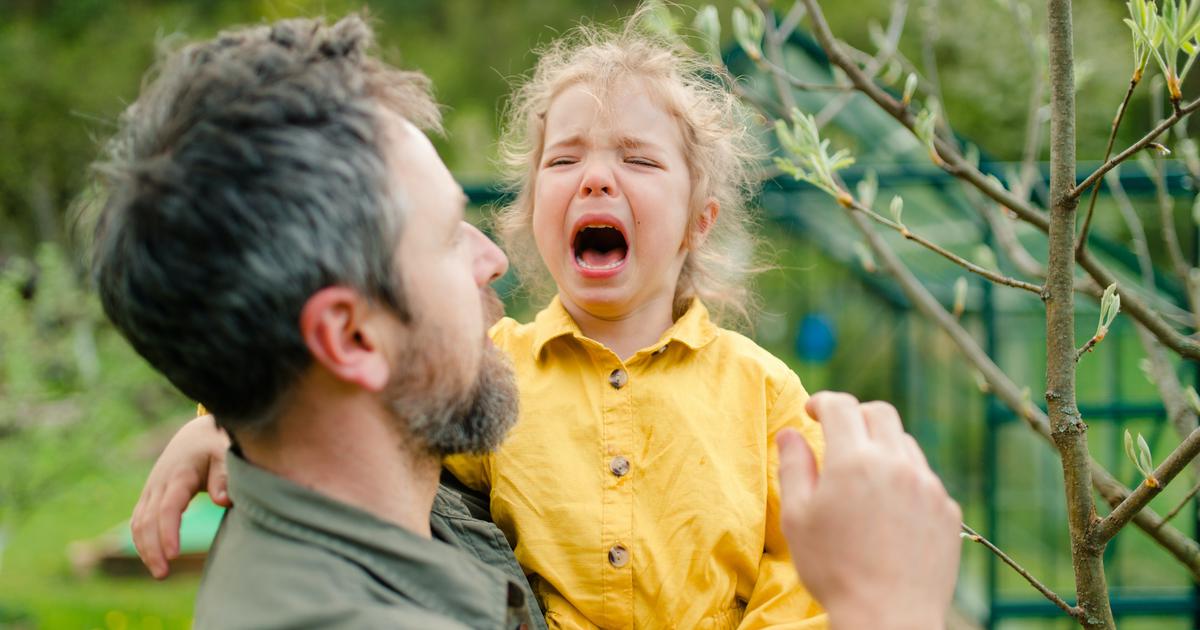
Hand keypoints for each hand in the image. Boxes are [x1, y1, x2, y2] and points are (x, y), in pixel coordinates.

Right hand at [131, 413, 231, 578]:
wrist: (196, 435)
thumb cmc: (216, 446)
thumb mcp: (225, 454)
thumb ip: (225, 476)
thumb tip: (223, 500)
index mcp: (179, 475)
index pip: (168, 508)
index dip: (168, 532)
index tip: (174, 555)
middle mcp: (159, 484)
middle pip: (148, 520)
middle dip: (153, 548)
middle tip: (164, 574)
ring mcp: (151, 491)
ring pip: (138, 523)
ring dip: (144, 549)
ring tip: (160, 573)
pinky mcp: (149, 497)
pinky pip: (138, 522)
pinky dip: (141, 541)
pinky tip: (152, 559)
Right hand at [777, 392, 961, 629]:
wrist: (888, 617)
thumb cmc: (834, 569)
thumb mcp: (797, 518)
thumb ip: (793, 467)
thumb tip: (790, 432)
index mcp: (853, 460)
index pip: (840, 406)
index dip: (822, 401)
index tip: (812, 412)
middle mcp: (896, 463)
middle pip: (880, 413)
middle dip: (857, 416)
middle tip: (840, 436)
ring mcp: (928, 486)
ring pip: (905, 444)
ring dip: (883, 448)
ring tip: (865, 479)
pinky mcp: (948, 509)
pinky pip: (926, 479)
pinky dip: (906, 480)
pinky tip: (890, 511)